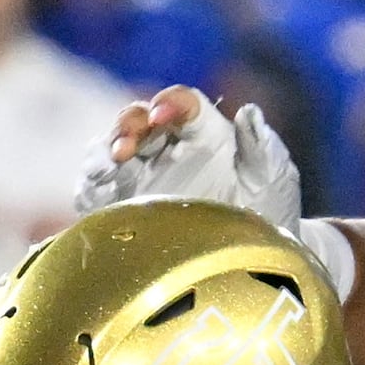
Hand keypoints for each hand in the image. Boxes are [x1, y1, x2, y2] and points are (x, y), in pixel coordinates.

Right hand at [75, 88, 302, 229]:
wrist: (256, 263)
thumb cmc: (270, 212)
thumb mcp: (274, 180)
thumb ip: (262, 146)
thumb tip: (248, 111)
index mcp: (205, 133)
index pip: (181, 103)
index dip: (168, 102)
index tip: (163, 115)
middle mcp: (169, 149)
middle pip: (139, 119)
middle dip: (128, 124)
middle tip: (126, 144)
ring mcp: (144, 177)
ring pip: (113, 148)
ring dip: (106, 149)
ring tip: (110, 163)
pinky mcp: (125, 207)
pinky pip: (98, 189)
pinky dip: (91, 183)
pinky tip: (97, 188)